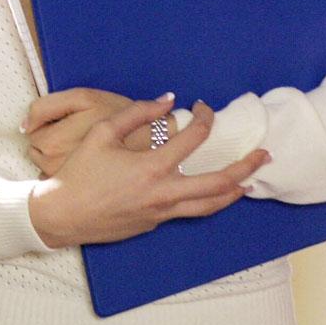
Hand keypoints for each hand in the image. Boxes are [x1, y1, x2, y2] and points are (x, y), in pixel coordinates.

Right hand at [27, 97, 270, 247]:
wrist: (61, 215)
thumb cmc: (79, 172)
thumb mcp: (102, 134)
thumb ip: (136, 114)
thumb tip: (168, 100)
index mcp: (152, 167)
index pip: (193, 139)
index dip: (205, 119)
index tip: (204, 107)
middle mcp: (163, 193)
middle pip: (219, 182)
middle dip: (245, 166)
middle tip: (264, 155)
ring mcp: (161, 212)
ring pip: (210, 205)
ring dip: (234, 191)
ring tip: (250, 182)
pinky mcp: (154, 224)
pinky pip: (189, 212)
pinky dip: (208, 202)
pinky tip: (213, 195)